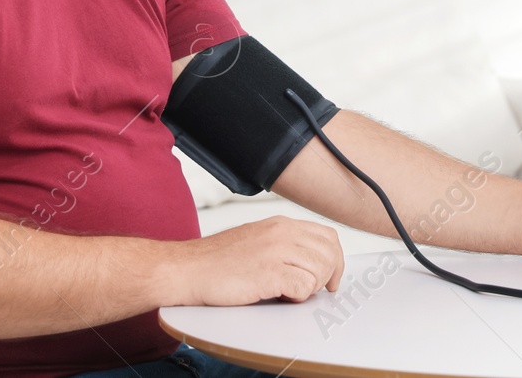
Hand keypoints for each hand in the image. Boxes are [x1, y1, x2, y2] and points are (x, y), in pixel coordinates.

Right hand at [172, 215, 343, 305]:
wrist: (187, 269)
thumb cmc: (216, 261)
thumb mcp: (256, 240)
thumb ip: (283, 244)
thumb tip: (309, 261)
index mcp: (280, 224)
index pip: (327, 236)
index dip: (334, 259)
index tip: (330, 277)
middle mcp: (282, 233)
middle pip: (329, 252)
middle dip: (328, 276)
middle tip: (313, 290)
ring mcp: (276, 251)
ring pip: (320, 270)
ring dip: (311, 288)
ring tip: (290, 292)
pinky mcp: (269, 273)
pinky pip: (304, 287)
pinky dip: (298, 297)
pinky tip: (281, 296)